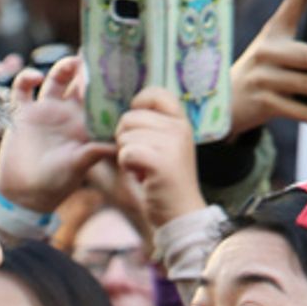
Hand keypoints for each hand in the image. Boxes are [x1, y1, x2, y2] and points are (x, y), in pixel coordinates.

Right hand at [0, 57, 113, 215]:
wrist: (24, 194)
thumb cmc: (55, 183)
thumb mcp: (78, 166)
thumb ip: (96, 152)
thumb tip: (120, 145)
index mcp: (84, 125)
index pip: (99, 99)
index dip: (107, 84)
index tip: (117, 69)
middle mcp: (67, 114)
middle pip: (79, 83)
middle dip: (87, 68)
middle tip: (96, 54)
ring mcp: (45, 111)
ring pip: (56, 79)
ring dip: (63, 67)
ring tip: (72, 62)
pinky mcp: (23, 112)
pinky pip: (23, 87)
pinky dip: (27, 77)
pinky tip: (36, 78)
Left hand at [115, 87, 205, 231]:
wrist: (180, 212)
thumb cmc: (166, 180)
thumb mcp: (166, 145)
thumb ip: (152, 126)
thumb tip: (125, 112)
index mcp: (181, 121)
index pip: (155, 93)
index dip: (137, 105)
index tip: (137, 126)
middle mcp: (179, 128)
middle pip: (130, 117)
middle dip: (125, 138)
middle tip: (139, 156)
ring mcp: (172, 144)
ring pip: (125, 136)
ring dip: (125, 154)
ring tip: (142, 167)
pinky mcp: (161, 162)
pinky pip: (126, 152)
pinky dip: (126, 166)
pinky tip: (140, 175)